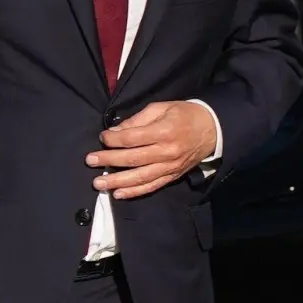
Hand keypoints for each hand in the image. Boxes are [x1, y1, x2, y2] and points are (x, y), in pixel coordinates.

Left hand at [85, 100, 217, 198]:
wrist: (212, 129)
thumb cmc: (184, 115)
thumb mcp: (161, 108)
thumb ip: (138, 120)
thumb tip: (116, 132)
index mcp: (164, 131)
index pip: (132, 138)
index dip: (114, 139)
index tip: (102, 138)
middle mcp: (167, 152)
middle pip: (133, 159)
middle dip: (109, 160)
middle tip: (90, 161)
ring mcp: (170, 167)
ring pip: (140, 177)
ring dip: (117, 181)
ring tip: (99, 183)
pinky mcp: (172, 176)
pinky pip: (151, 186)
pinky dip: (134, 192)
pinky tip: (118, 194)